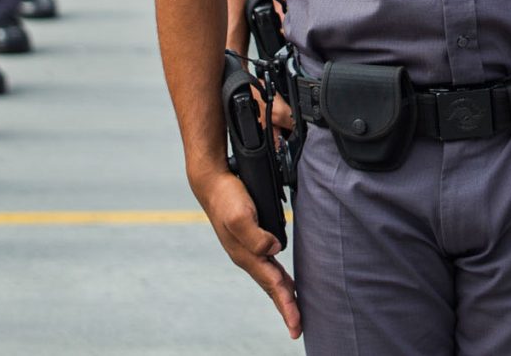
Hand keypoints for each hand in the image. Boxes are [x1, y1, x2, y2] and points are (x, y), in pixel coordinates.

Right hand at [188, 166, 299, 335]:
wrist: (213, 183)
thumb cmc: (227, 197)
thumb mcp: (240, 216)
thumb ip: (257, 236)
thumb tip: (275, 249)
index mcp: (247, 256)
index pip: (272, 285)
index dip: (286, 305)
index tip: (296, 325)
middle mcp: (248, 256)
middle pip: (272, 287)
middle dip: (286, 308)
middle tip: (297, 327)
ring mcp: (249, 249)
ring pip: (271, 278)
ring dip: (283, 294)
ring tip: (295, 310)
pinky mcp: (252, 238)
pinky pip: (269, 265)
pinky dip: (279, 278)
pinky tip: (284, 280)